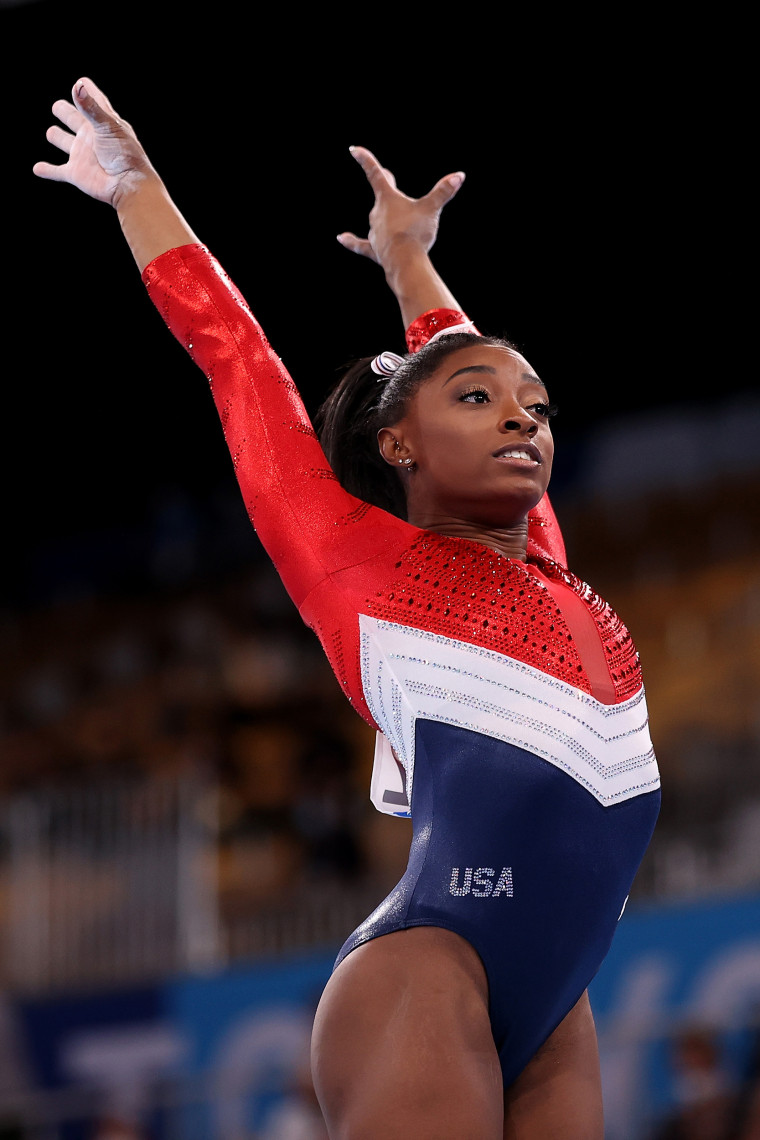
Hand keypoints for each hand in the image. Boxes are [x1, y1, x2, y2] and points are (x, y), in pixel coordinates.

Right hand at [33, 78, 155, 206]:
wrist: (128, 184)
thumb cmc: (125, 154)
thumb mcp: (108, 126)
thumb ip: (90, 107)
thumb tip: (77, 86)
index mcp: (102, 122)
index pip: (94, 101)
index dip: (87, 90)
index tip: (82, 81)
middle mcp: (90, 137)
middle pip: (74, 119)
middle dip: (65, 112)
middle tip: (58, 106)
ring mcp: (82, 155)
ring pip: (64, 142)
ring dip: (57, 137)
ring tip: (51, 132)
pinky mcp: (76, 173)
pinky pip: (57, 171)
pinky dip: (47, 170)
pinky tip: (38, 169)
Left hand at [337, 147, 464, 272]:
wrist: (404, 262)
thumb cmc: (416, 232)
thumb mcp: (432, 209)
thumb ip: (443, 192)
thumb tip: (459, 175)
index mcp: (388, 198)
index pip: (375, 173)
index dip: (365, 159)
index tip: (353, 149)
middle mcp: (377, 213)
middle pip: (381, 197)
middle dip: (386, 187)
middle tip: (387, 173)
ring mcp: (375, 232)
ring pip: (379, 220)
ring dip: (387, 218)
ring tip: (401, 223)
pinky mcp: (374, 250)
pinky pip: (360, 244)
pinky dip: (350, 241)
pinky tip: (340, 237)